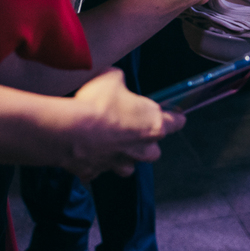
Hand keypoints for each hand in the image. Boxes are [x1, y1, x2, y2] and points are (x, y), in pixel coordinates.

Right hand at [65, 68, 183, 181]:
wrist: (71, 130)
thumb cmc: (98, 103)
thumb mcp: (112, 78)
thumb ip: (120, 81)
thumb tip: (116, 80)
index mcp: (152, 124)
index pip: (175, 123)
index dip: (176, 119)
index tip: (178, 118)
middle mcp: (141, 149)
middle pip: (154, 151)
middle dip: (146, 143)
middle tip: (134, 130)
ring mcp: (120, 163)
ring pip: (129, 166)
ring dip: (122, 156)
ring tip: (110, 144)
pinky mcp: (97, 172)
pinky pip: (98, 170)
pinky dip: (94, 163)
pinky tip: (85, 151)